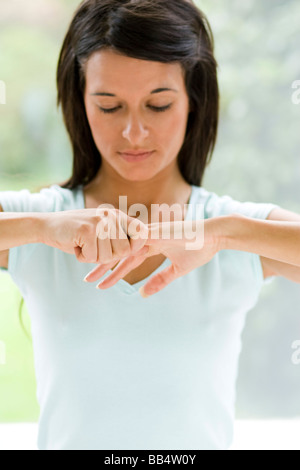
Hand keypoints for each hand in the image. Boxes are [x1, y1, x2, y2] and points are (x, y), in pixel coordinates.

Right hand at [41, 208, 149, 263]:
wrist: (48, 225)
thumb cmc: (78, 234)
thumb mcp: (103, 233)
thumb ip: (121, 239)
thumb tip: (145, 249)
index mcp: (117, 215)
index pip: (141, 232)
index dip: (137, 246)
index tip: (126, 250)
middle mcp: (111, 216)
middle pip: (124, 251)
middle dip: (108, 257)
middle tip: (94, 248)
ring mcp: (99, 222)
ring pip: (107, 257)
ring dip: (93, 257)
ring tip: (83, 245)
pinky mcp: (87, 230)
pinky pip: (92, 257)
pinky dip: (82, 257)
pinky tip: (75, 246)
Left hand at [84, 218, 222, 296]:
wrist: (213, 235)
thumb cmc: (199, 249)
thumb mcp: (177, 270)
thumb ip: (160, 280)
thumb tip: (142, 294)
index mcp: (151, 244)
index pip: (127, 259)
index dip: (114, 272)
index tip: (101, 283)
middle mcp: (145, 238)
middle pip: (118, 254)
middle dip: (102, 267)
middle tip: (87, 280)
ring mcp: (148, 235)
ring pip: (121, 250)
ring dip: (105, 263)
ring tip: (91, 277)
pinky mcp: (153, 233)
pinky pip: (132, 245)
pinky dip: (118, 254)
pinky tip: (105, 264)